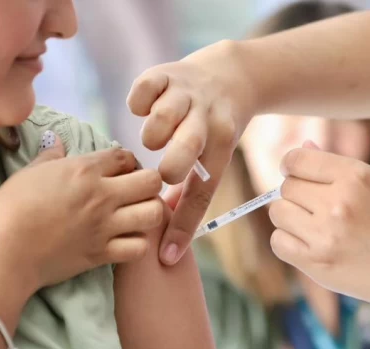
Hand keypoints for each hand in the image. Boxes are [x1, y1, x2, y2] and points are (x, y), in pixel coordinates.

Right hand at [0, 146, 163, 292]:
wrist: (6, 253)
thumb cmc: (10, 209)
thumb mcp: (28, 173)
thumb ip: (49, 156)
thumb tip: (55, 140)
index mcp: (84, 170)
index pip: (125, 156)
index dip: (127, 162)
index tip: (119, 171)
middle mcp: (102, 196)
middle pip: (152, 182)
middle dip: (149, 183)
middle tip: (135, 192)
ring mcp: (106, 226)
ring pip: (154, 214)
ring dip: (150, 212)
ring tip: (136, 215)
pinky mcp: (103, 254)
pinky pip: (140, 247)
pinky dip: (138, 244)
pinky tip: (127, 241)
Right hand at [127, 41, 255, 264]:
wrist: (231, 76)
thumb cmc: (213, 132)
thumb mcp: (213, 159)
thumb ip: (190, 195)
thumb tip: (170, 242)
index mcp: (220, 146)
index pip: (203, 191)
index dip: (184, 226)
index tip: (167, 254)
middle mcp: (206, 119)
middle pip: (188, 146)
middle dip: (172, 165)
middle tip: (163, 174)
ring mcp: (186, 94)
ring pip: (164, 117)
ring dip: (153, 133)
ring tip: (153, 140)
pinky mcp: (166, 73)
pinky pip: (145, 89)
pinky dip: (138, 102)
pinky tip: (142, 110)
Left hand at [268, 143, 369, 317]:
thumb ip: (339, 167)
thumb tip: (304, 147)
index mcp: (356, 176)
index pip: (297, 159)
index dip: (292, 165)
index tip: (297, 174)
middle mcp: (337, 202)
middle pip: (287, 186)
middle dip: (297, 194)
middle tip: (317, 207)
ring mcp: (324, 234)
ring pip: (278, 212)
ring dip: (291, 217)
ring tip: (315, 226)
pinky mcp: (316, 263)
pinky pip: (279, 242)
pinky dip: (288, 242)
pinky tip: (311, 244)